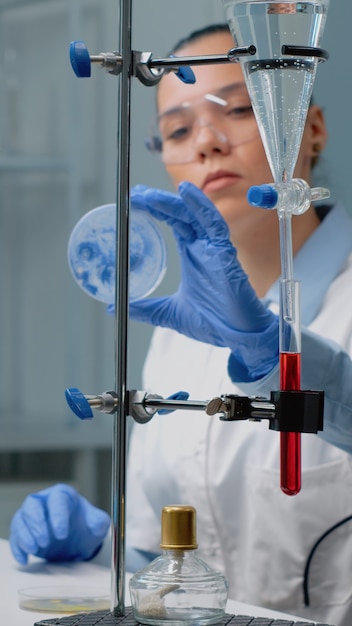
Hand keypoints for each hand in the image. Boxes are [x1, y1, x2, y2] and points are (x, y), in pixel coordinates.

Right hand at [9, 483, 109, 564]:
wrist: (76, 540)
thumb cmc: (84, 526)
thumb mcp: (97, 524)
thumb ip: (99, 521)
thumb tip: (98, 522)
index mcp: (63, 495)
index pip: (57, 500)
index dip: (58, 516)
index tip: (62, 534)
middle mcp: (44, 502)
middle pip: (33, 505)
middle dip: (37, 523)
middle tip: (45, 542)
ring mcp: (32, 516)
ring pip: (20, 518)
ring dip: (25, 535)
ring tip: (35, 549)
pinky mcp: (24, 531)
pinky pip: (15, 536)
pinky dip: (17, 548)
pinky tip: (24, 559)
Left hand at [129, 182, 278, 381]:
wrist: (237, 337)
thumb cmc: (213, 322)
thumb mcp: (169, 313)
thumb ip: (145, 308)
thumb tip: (115, 307)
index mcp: (192, 255)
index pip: (173, 223)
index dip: (156, 209)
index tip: (133, 201)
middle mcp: (203, 247)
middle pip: (180, 214)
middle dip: (158, 202)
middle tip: (135, 194)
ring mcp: (215, 248)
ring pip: (194, 215)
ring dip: (172, 202)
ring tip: (149, 195)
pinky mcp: (226, 253)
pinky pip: (214, 224)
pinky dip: (201, 207)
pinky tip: (186, 194)